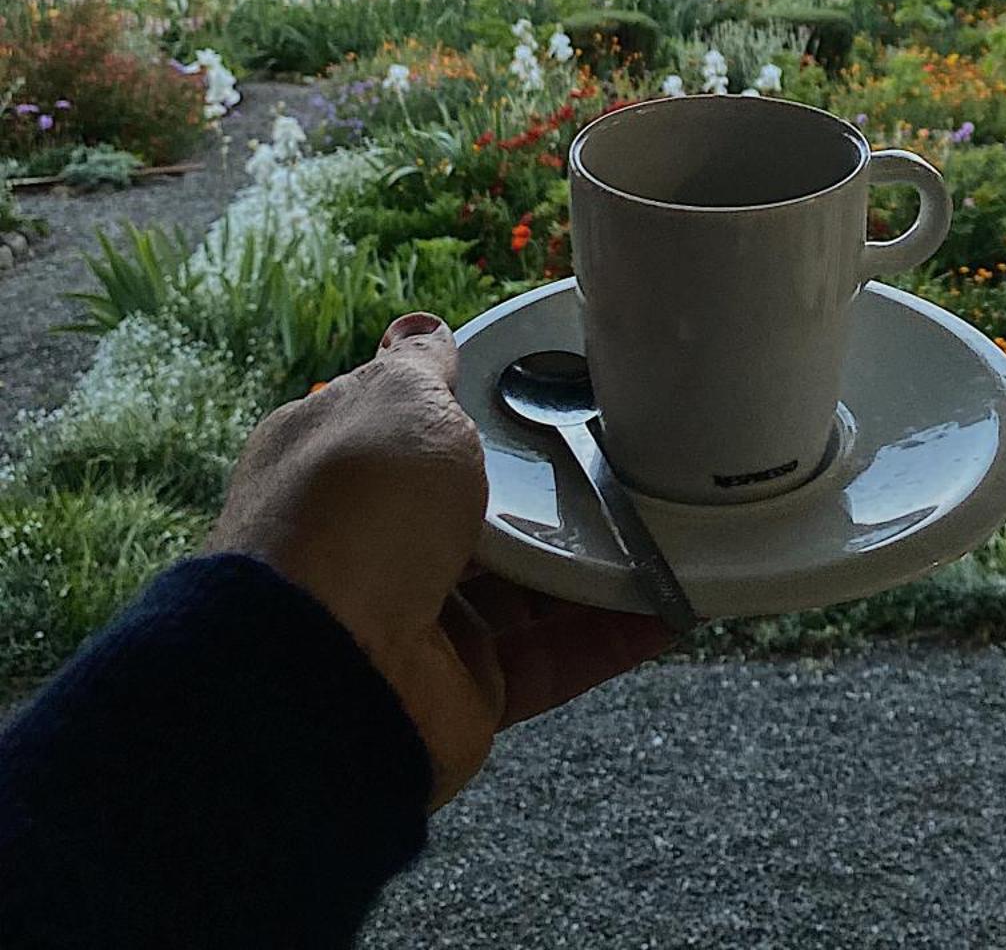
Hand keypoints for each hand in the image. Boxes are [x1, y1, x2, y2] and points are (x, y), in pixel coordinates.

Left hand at [207, 311, 672, 808]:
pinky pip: (551, 657)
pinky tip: (669, 602)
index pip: (409, 421)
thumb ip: (422, 367)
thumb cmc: (357, 511)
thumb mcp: (396, 402)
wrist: (325, 674)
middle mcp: (369, 540)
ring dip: (594, 558)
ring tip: (671, 522)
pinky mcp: (463, 689)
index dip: (468, 401)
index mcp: (337, 463)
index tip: (541, 386)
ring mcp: (417, 618)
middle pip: (477, 504)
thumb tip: (423, 326)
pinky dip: (609, 633)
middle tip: (627, 454)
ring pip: (523, 582)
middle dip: (546, 485)